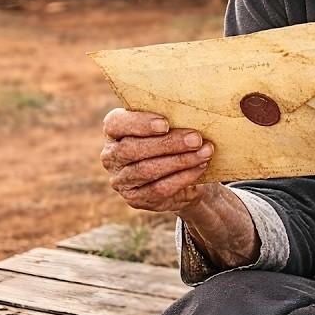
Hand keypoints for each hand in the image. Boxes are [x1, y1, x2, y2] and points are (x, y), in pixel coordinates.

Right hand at [100, 108, 214, 212]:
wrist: (179, 177)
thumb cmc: (171, 142)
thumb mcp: (167, 127)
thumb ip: (170, 119)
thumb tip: (191, 116)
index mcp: (114, 131)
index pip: (116, 123)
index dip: (139, 123)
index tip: (165, 124)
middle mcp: (111, 156)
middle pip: (134, 148)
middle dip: (168, 143)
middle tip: (196, 139)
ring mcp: (120, 180)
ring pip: (147, 170)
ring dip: (180, 161)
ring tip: (204, 152)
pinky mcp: (134, 198)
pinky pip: (159, 189)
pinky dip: (182, 177)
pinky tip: (198, 168)